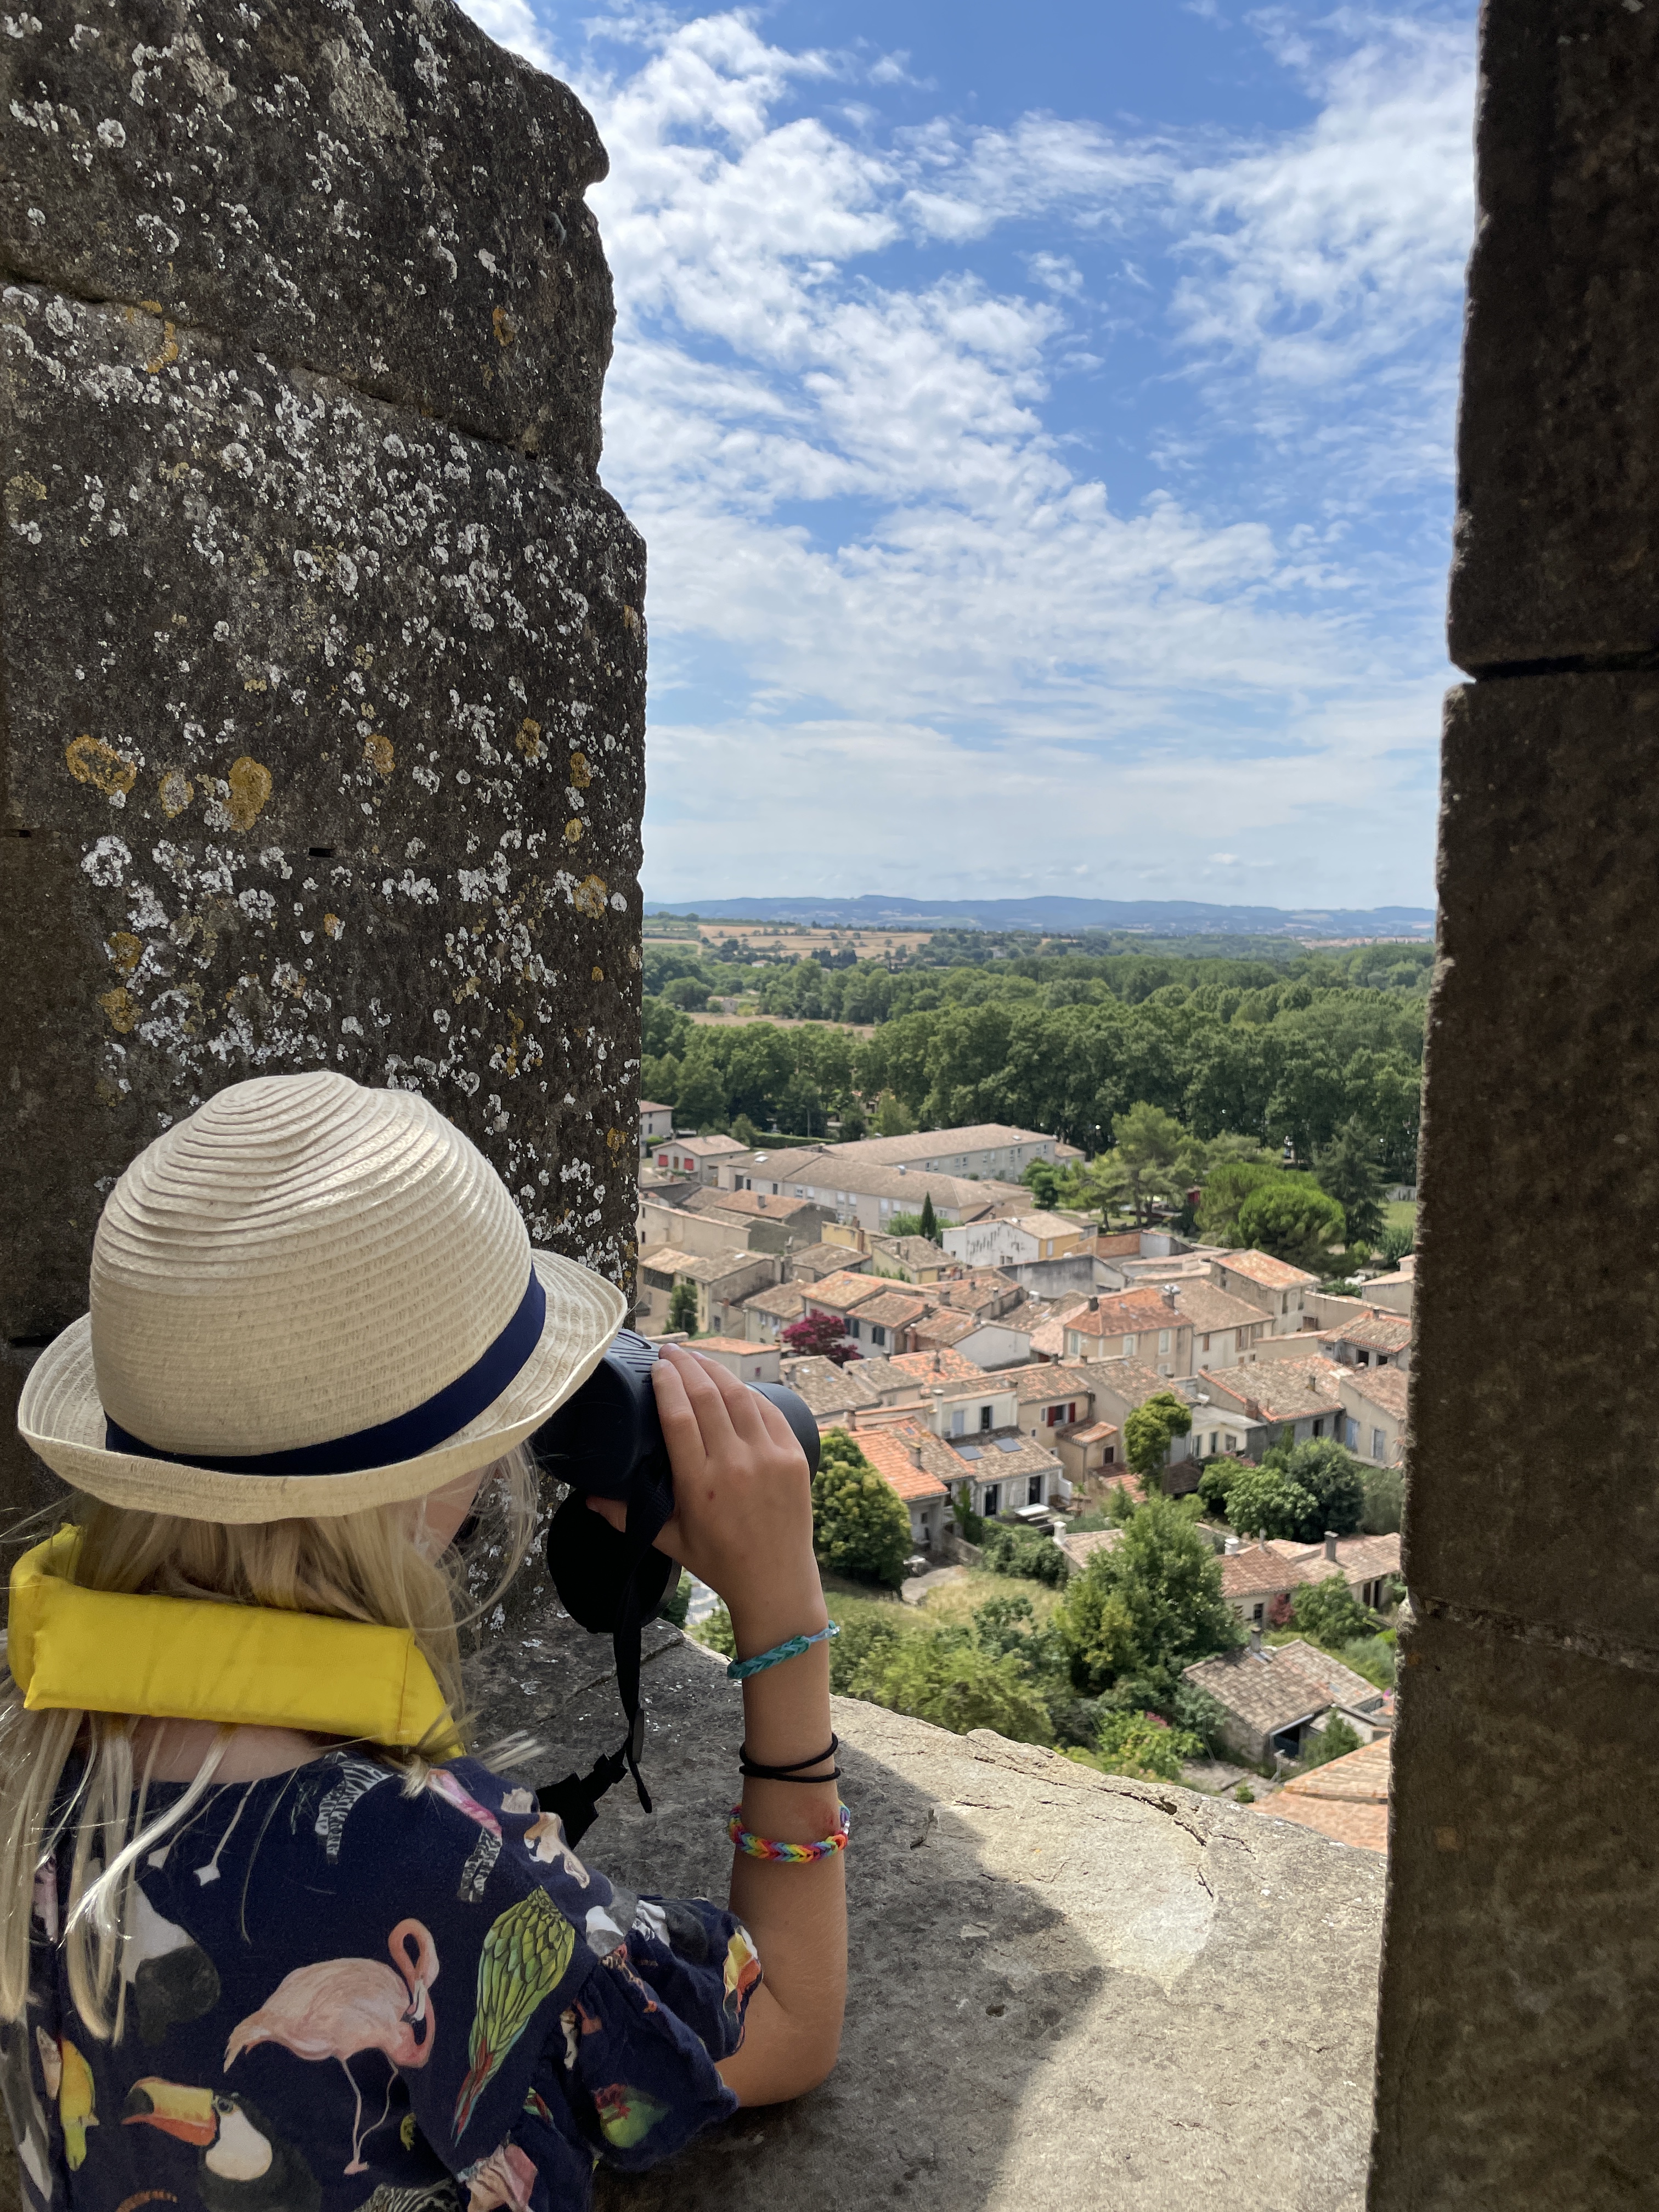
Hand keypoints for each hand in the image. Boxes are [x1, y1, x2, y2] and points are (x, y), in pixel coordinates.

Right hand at [585, 1345, 824, 1651]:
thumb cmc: (719, 1562)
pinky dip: (747, 1392)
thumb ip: (626, 1516)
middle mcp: (734, 1464)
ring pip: (739, 1395)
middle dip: (685, 1366)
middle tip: (669, 1351)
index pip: (678, 1415)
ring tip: (696, 1358)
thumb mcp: (668, 1540)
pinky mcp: (793, 1456)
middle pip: (706, 1396)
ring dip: (715, 1370)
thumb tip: (587, 1497)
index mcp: (699, 1484)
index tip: (655, 1366)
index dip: (666, 1383)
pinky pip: (768, 1410)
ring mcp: (768, 1457)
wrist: (776, 1582)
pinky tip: (731, 1384)